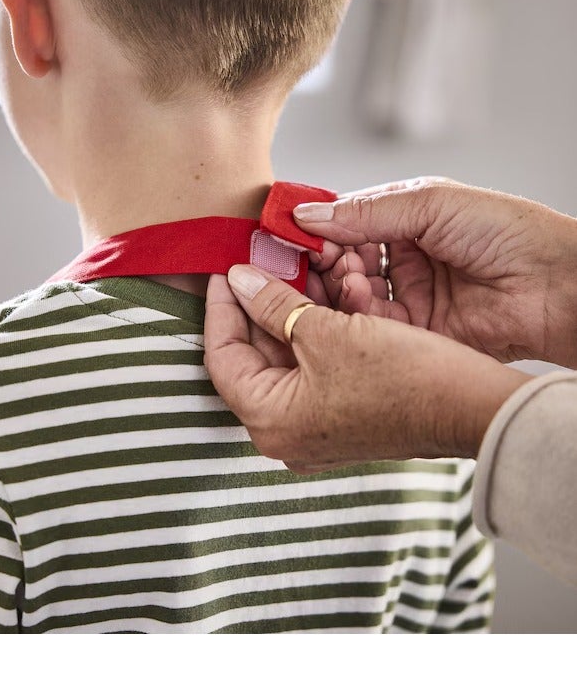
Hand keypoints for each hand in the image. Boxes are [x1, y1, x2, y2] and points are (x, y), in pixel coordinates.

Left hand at [204, 265, 530, 471]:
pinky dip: (313, 328)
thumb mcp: (327, 331)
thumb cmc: (401, 377)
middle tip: (259, 260)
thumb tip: (239, 280)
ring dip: (289, 309)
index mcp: (270, 421)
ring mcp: (315, 426)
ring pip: (285, 356)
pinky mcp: (341, 413)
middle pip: (254, 355)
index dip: (221, 306)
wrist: (472, 407)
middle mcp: (286, 432)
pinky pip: (312, 364)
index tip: (226, 268)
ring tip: (293, 266)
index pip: (222, 356)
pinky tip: (321, 291)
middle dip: (258, 302)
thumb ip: (273, 304)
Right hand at [294, 178, 576, 368]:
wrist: (557, 287)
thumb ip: (367, 211)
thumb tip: (306, 215)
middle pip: (342, 264)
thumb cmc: (509, 232)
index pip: (345, 224)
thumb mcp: (431, 203)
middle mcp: (403, 259)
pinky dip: (361, 317)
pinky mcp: (418, 335)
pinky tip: (360, 302)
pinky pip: (375, 328)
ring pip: (353, 298)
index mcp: (406, 219)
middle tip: (306, 264)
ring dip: (340, 290)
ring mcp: (410, 298)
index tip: (289, 234)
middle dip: (322, 263)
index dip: (317, 230)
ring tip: (343, 280)